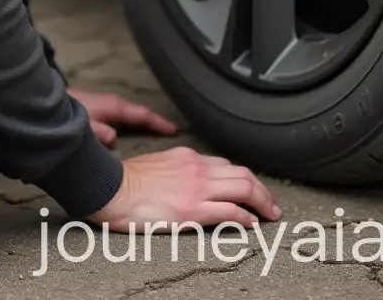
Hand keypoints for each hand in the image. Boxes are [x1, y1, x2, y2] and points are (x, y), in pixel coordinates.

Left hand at [68, 88, 176, 144]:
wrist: (44, 101)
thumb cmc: (63, 114)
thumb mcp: (82, 126)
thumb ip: (99, 133)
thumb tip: (115, 138)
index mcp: (113, 107)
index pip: (142, 114)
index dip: (158, 123)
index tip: (175, 130)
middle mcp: (111, 105)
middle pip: (138, 114)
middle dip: (153, 122)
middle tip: (170, 133)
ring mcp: (103, 107)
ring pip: (128, 116)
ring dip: (141, 124)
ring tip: (155, 134)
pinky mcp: (95, 111)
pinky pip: (119, 119)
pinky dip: (128, 125)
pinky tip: (126, 135)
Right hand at [85, 146, 280, 230]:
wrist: (111, 188)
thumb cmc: (127, 180)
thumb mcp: (157, 164)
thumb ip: (176, 167)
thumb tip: (184, 178)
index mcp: (188, 157)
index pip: (226, 165)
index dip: (243, 179)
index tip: (251, 190)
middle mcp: (197, 168)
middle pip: (242, 174)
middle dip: (262, 190)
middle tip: (271, 206)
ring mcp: (197, 188)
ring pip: (243, 188)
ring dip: (261, 202)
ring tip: (269, 215)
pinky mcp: (192, 210)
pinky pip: (229, 211)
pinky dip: (245, 218)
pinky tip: (251, 225)